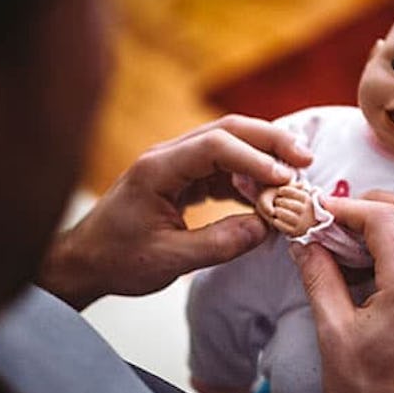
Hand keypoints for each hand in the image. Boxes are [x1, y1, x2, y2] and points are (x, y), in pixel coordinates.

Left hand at [39, 114, 312, 308]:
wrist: (86, 261)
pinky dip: (251, 178)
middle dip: (270, 141)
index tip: (285, 178)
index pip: (214, 146)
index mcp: (157, 168)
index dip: (254, 158)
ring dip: (264, 157)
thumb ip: (219, 244)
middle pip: (227, 131)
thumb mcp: (169, 259)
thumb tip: (267, 228)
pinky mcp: (185, 179)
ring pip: (230, 146)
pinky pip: (225, 168)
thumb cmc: (118, 259)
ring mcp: (177, 165)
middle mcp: (168, 156)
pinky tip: (269, 195)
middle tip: (306, 159)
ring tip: (296, 176)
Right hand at [288, 190, 393, 392]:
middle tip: (342, 216)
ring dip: (391, 237)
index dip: (348, 206)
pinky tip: (377, 289)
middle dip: (377, 205)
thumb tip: (305, 243)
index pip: (383, 218)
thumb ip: (320, 279)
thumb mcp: (333, 336)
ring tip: (353, 254)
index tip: (322, 211)